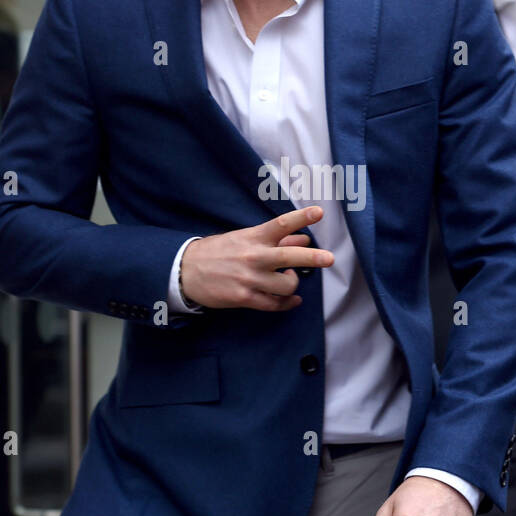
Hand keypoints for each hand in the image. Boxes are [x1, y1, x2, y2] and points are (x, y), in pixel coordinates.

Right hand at [179, 205, 333, 310]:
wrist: (185, 271)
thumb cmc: (218, 251)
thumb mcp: (245, 239)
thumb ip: (276, 240)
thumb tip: (303, 237)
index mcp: (253, 237)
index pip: (281, 224)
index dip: (302, 217)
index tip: (319, 212)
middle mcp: (253, 256)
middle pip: (289, 255)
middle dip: (312, 257)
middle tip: (329, 259)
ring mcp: (249, 278)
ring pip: (286, 284)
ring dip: (293, 283)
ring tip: (289, 280)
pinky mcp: (244, 297)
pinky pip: (274, 304)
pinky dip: (287, 303)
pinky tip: (292, 300)